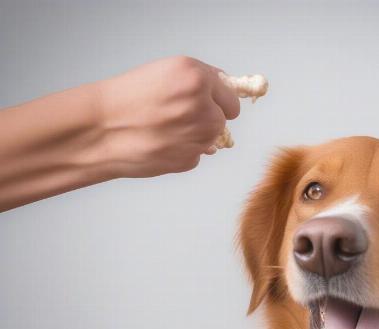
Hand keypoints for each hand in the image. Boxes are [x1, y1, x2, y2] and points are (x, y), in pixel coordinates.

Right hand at [97, 56, 240, 177]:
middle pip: (224, 119)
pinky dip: (183, 151)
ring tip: (164, 128)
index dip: (218, 99)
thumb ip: (200, 81)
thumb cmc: (127, 99)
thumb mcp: (165, 72)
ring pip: (212, 139)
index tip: (207, 101)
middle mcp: (203, 108)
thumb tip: (227, 94)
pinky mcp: (190, 160)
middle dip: (208, 118)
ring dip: (195, 136)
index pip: (231, 96)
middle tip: (177, 115)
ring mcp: (199, 137)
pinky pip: (196, 155)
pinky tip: (161, 143)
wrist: (101, 130)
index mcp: (196, 78)